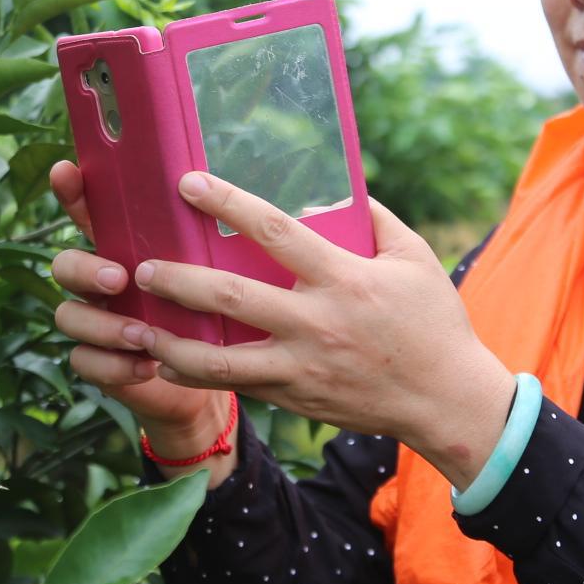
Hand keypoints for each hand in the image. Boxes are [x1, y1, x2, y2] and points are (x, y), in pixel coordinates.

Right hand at [47, 160, 230, 455]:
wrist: (212, 369)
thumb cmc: (210, 307)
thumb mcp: (209, 269)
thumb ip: (196, 238)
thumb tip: (208, 193)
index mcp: (123, 248)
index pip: (88, 212)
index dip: (72, 190)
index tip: (67, 171)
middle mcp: (98, 281)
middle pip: (64, 264)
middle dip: (84, 269)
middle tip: (120, 279)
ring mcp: (93, 321)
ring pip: (67, 315)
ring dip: (103, 325)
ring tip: (143, 335)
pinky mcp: (97, 362)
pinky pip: (83, 361)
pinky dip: (114, 365)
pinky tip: (146, 367)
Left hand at [124, 170, 515, 485]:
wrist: (447, 401)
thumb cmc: (434, 323)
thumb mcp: (414, 259)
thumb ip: (377, 220)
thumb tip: (345, 188)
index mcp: (343, 279)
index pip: (275, 231)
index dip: (228, 203)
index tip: (188, 183)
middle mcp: (315, 323)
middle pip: (231, 297)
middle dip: (179, 280)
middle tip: (141, 265)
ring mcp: (300, 366)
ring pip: (220, 359)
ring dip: (171, 341)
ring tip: (136, 325)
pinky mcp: (294, 397)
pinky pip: (236, 385)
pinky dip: (197, 374)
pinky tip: (167, 360)